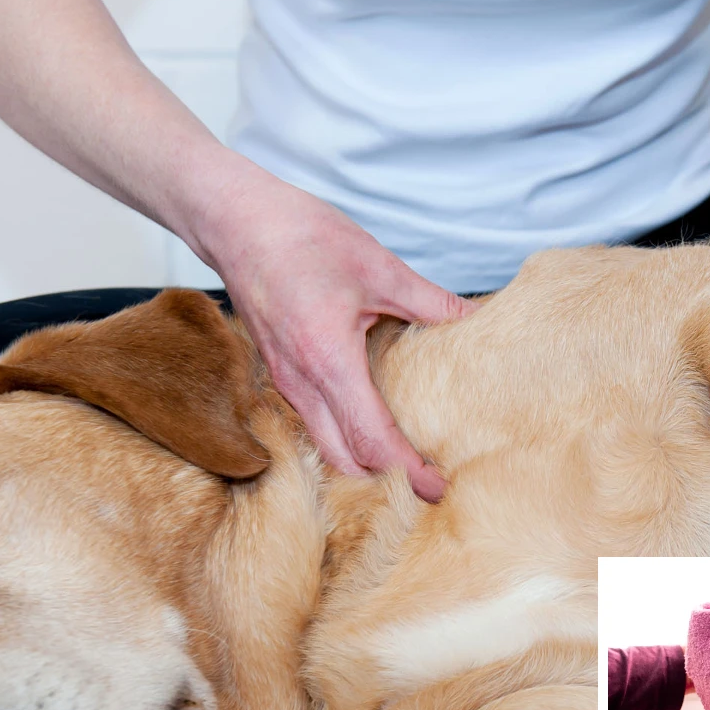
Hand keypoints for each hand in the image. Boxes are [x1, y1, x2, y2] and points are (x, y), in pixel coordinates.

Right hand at [193, 160, 478, 501]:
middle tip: (431, 485)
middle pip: (347, 461)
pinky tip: (375, 429)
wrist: (234, 220)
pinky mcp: (282, 375)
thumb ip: (430, 301)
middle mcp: (302, 384)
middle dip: (389, 481)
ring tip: (408, 465)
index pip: (372, 441)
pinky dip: (346, 441)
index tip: (438, 489)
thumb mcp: (377, 265)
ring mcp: (287, 384)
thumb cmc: (299, 236)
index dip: (408, 473)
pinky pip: (316, 425)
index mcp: (329, 361)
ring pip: (327, 447)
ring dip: (366, 464)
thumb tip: (476, 318)